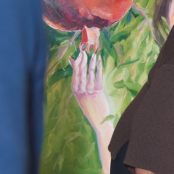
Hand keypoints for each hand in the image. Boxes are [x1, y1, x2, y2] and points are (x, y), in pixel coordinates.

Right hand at [71, 49, 113, 172]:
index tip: (78, 55)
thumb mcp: (82, 94)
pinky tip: (99, 63)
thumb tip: (73, 64)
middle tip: (83, 52)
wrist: (99, 121)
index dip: (76, 65)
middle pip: (80, 74)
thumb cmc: (91, 106)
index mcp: (76, 92)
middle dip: (82, 62)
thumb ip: (79, 80)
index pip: (74, 76)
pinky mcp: (98, 94)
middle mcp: (81, 92)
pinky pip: (98, 80)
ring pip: (89, 76)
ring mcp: (89, 93)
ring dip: (91, 65)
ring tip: (93, 55)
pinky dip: (99, 70)